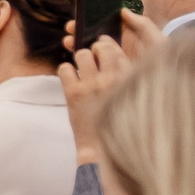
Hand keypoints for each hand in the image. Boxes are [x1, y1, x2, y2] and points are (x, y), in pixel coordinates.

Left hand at [60, 15, 153, 159]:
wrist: (101, 149)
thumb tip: (110, 53)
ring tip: (81, 71)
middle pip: (100, 47)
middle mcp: (113, 80)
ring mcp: (93, 85)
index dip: (108, 45)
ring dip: (79, 60)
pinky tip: (70, 81)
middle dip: (94, 50)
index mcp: (130, 81)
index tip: (103, 46)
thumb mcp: (128, 97)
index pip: (118, 51)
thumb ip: (124, 78)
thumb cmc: (116, 123)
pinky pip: (64, 67)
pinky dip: (65, 72)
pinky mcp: (73, 92)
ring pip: (81, 54)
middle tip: (91, 59)